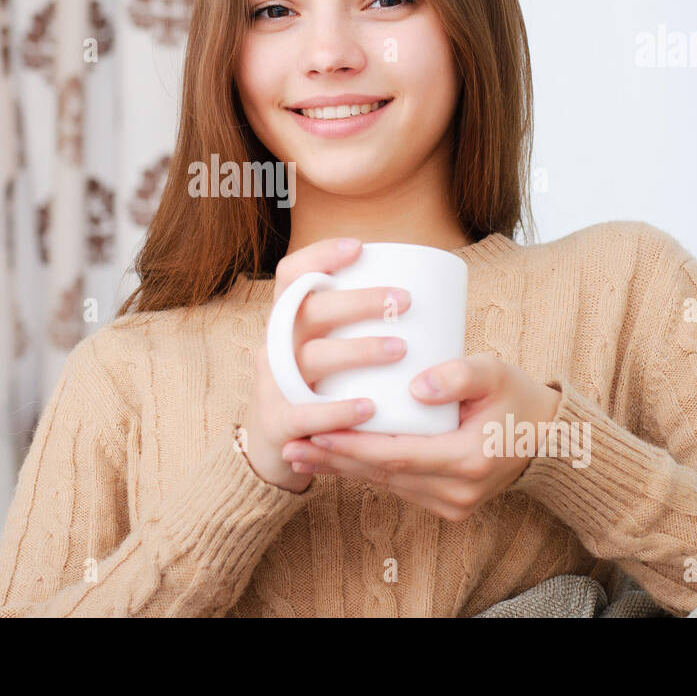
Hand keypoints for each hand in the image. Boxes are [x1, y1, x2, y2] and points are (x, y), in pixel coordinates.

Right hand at [241, 237, 410, 493]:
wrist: (274, 447)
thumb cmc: (318, 389)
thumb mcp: (325, 351)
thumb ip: (355, 328)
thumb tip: (423, 298)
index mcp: (288, 322)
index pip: (290, 276)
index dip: (318, 256)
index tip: (359, 248)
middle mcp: (275, 345)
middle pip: (309, 311)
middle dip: (357, 302)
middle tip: (403, 300)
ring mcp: (273, 383)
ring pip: (311, 358)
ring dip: (357, 350)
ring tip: (400, 348)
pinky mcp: (278, 422)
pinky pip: (305, 414)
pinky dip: (338, 410)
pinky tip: (370, 407)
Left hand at [279, 351, 563, 519]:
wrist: (549, 437)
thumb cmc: (516, 397)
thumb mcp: (495, 372)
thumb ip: (458, 373)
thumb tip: (417, 386)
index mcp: (467, 460)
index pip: (397, 455)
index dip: (354, 446)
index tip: (317, 433)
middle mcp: (458, 491)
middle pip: (383, 475)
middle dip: (334, 461)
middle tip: (292, 446)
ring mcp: (454, 503)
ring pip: (387, 484)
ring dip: (344, 469)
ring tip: (301, 452)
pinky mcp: (449, 504)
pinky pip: (400, 487)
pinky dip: (367, 472)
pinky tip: (336, 460)